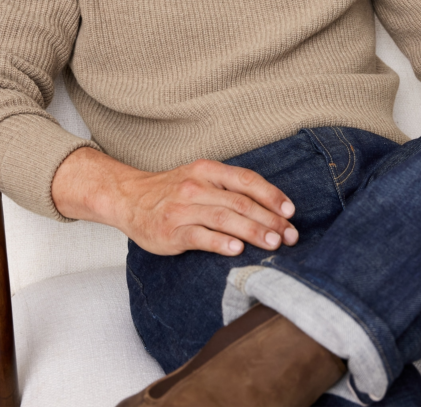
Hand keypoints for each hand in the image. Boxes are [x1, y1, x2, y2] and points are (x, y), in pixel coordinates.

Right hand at [52, 148, 298, 257]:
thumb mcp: (200, 177)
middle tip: (291, 235)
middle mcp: (196, 186)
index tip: (290, 211)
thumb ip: (229, 188)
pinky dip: (220, 243)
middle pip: (240, 202)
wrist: (129, 198)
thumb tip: (271, 207)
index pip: (246, 180)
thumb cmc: (173, 191)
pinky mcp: (171, 231)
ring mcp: (183, 208)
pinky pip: (200, 236)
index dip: (271, 195)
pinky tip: (237, 250)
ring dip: (252, 231)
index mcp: (208, 170)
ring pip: (224, 218)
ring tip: (274, 243)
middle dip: (270, 220)